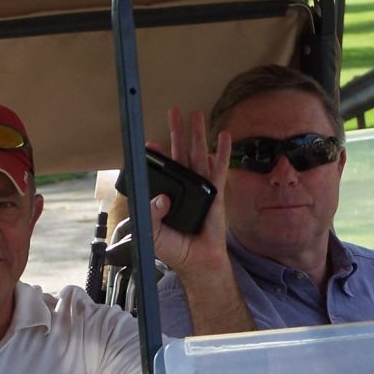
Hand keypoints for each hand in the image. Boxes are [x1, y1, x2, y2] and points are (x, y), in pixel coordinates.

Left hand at [150, 108, 230, 276]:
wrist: (198, 262)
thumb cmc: (176, 249)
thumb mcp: (153, 234)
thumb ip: (151, 216)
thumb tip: (160, 199)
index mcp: (165, 194)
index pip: (160, 170)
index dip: (156, 155)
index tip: (149, 142)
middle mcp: (183, 187)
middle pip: (180, 153)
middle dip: (177, 131)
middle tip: (174, 111)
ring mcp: (200, 188)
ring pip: (198, 155)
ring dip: (197, 134)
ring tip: (196, 115)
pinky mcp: (215, 193)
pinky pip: (219, 169)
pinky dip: (221, 152)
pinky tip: (224, 137)